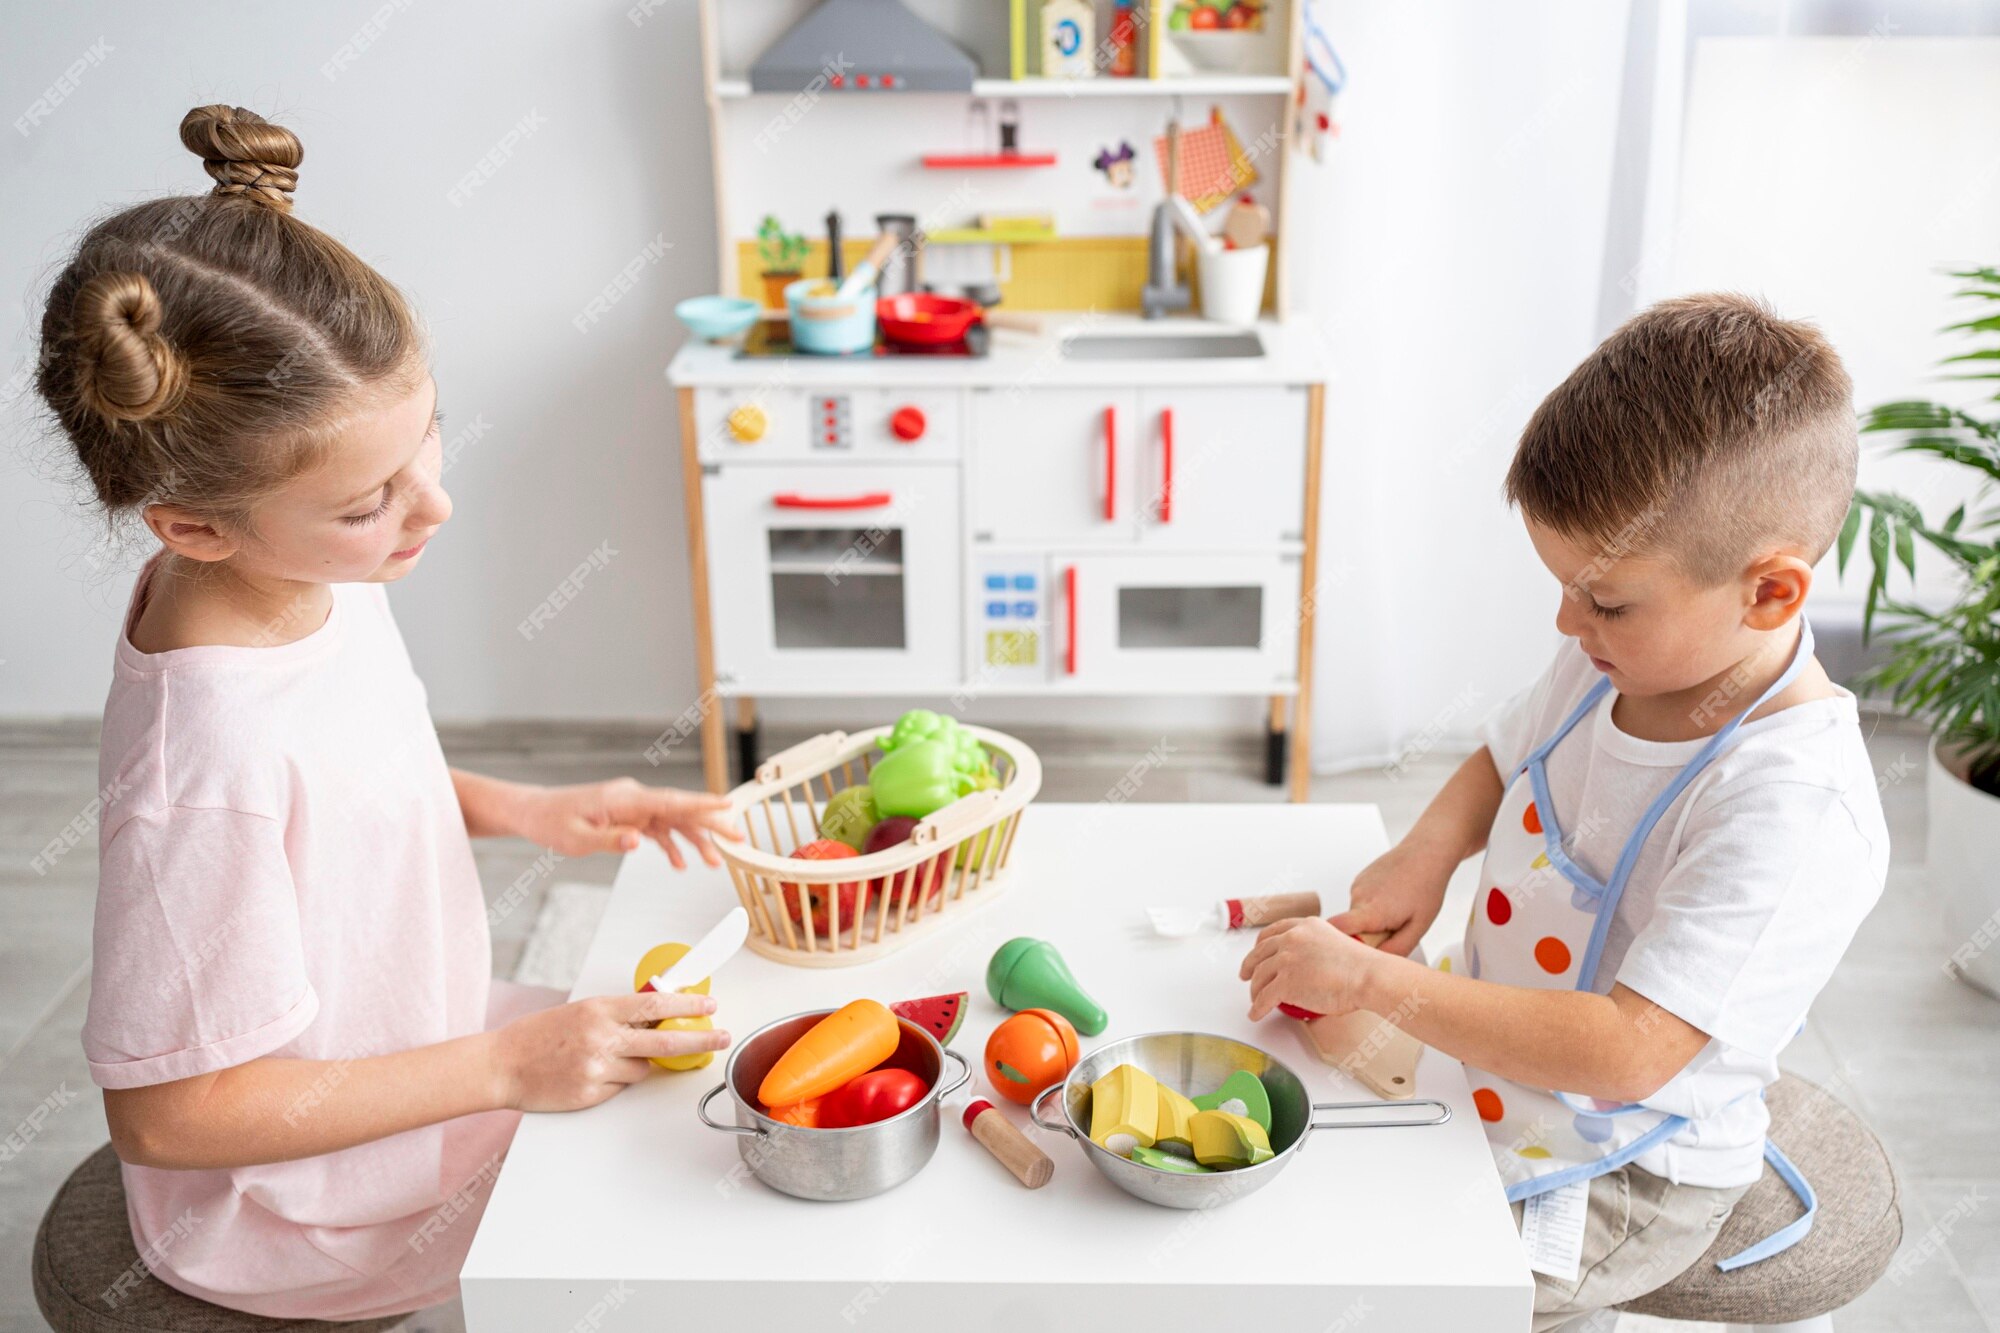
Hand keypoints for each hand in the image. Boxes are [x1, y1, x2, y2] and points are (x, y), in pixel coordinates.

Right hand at [489, 991, 728, 1112]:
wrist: (502, 1064)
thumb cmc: (537, 1034)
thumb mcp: (580, 1011)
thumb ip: (617, 1014)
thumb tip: (655, 1016)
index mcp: (599, 1010)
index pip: (655, 1005)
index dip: (688, 1006)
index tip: (711, 1005)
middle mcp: (602, 1038)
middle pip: (665, 1040)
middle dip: (700, 1038)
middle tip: (722, 1037)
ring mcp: (597, 1069)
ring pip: (642, 1069)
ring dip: (637, 1065)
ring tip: (605, 1058)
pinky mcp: (591, 1094)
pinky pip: (620, 1088)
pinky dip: (614, 1082)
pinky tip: (589, 1074)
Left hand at [514, 779, 740, 866]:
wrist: (535, 812)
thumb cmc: (551, 822)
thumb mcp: (576, 839)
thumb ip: (610, 840)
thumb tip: (639, 841)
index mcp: (623, 799)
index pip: (670, 800)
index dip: (701, 804)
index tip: (727, 805)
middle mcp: (633, 799)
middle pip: (680, 809)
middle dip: (711, 824)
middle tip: (738, 839)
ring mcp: (633, 807)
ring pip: (673, 821)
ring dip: (695, 840)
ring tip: (715, 862)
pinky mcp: (629, 816)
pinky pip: (658, 830)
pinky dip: (672, 845)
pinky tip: (681, 865)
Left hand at [1239, 917, 1382, 1021]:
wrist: (1368, 976)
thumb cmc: (1361, 966)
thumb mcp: (1333, 942)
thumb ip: (1315, 947)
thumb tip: (1305, 965)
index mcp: (1305, 926)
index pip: (1273, 932)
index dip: (1260, 945)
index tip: (1256, 952)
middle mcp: (1292, 938)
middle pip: (1260, 953)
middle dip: (1249, 966)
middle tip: (1246, 976)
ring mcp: (1287, 959)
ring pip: (1259, 976)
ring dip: (1255, 991)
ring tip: (1255, 1000)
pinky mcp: (1286, 982)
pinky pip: (1264, 997)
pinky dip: (1257, 1008)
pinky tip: (1256, 1013)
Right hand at [1325, 840, 1453, 956]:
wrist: (1426, 853)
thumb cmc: (1426, 887)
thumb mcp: (1419, 926)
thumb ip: (1397, 948)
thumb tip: (1377, 961)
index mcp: (1372, 911)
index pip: (1337, 929)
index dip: (1337, 943)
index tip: (1351, 952)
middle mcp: (1359, 897)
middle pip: (1349, 928)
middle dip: (1367, 935)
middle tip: (1392, 929)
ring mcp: (1357, 886)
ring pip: (1356, 916)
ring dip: (1371, 920)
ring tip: (1396, 909)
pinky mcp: (1358, 880)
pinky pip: (1359, 903)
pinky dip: (1372, 906)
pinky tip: (1391, 898)